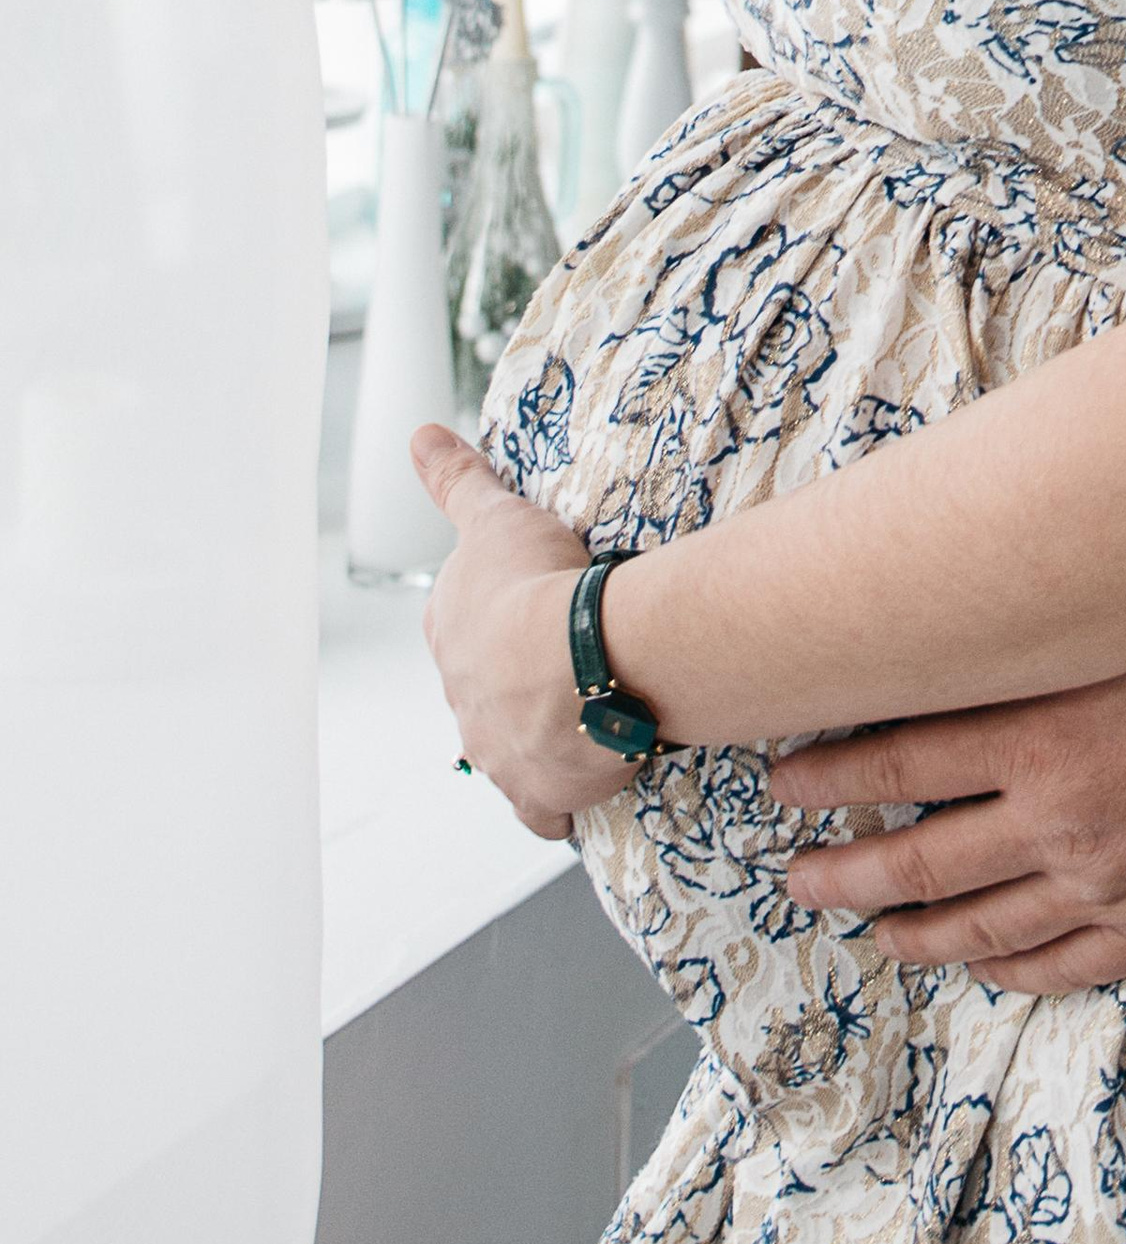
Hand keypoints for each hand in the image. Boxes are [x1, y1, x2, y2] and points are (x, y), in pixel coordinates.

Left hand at [412, 426, 635, 842]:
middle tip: (569, 658)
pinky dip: (561, 797)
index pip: (461, 624)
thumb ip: (456, 480)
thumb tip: (418, 436)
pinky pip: (544, 807)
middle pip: (487, 688)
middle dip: (519, 678)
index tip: (531, 608)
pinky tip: (589, 778)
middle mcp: (462, 699)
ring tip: (587, 716)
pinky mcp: (538, 792)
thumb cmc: (534, 585)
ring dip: (540, 734)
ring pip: (510, 747)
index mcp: (450, 633)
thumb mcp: (493, 516)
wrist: (573, 663)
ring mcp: (496, 751)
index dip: (497, 614)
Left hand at [769, 613, 1125, 991]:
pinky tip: (973, 964)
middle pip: (918, 861)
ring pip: (978, 926)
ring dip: (909, 931)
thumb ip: (1040, 632)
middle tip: (794, 878)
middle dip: (842, 871)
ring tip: (866, 928)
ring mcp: (1103, 883)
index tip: (778, 780)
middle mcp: (1058, 817)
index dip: (827, 776)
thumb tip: (959, 611)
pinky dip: (1002, 969)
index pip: (898, 762)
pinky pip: (1056, 965)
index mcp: (1041, 732)